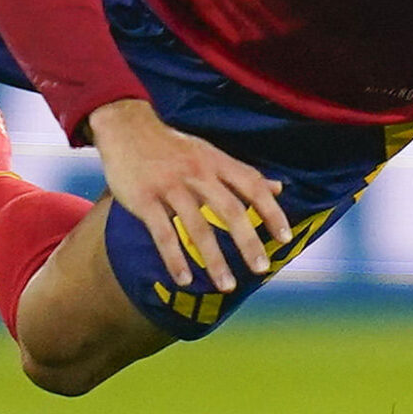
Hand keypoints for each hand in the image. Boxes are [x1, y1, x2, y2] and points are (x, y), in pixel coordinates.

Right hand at [85, 99, 291, 291]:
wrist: (127, 127)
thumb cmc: (174, 146)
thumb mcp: (211, 153)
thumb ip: (242, 173)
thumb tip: (279, 188)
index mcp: (216, 162)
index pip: (252, 186)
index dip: (271, 211)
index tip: (285, 238)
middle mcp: (198, 173)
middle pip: (230, 209)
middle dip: (248, 241)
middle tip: (262, 269)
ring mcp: (170, 186)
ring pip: (197, 227)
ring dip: (214, 259)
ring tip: (226, 286)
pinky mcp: (144, 199)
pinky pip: (163, 234)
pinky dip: (174, 259)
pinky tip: (184, 279)